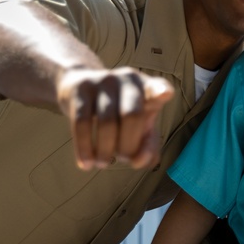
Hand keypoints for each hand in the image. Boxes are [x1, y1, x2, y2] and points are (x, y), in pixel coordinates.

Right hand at [56, 67, 173, 170]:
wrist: (78, 87)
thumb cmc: (118, 111)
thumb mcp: (139, 127)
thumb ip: (147, 147)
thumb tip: (138, 161)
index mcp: (148, 88)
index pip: (158, 87)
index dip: (161, 91)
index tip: (165, 94)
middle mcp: (127, 80)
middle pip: (132, 116)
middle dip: (128, 145)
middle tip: (123, 159)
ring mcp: (102, 81)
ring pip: (106, 122)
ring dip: (106, 150)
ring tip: (103, 164)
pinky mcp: (79, 88)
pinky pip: (82, 123)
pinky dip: (85, 148)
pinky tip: (86, 163)